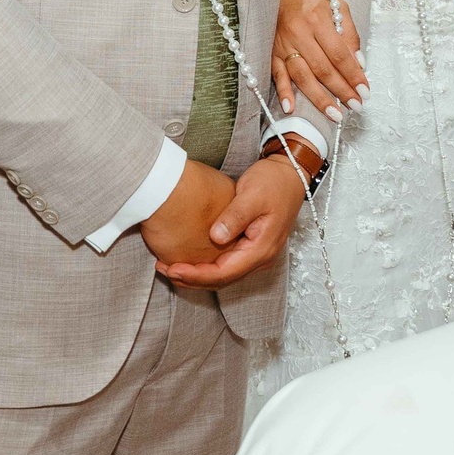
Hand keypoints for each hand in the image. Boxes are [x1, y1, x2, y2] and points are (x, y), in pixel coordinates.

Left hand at [158, 156, 303, 288]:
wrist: (290, 175)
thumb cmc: (273, 182)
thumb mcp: (252, 195)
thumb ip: (234, 217)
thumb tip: (216, 237)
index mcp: (261, 249)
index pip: (224, 272)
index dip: (197, 275)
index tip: (173, 269)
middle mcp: (259, 257)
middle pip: (222, 279)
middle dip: (192, 278)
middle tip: (163, 269)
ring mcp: (255, 254)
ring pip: (222, 274)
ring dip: (197, 274)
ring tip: (169, 266)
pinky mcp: (249, 247)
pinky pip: (225, 264)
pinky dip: (205, 266)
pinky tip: (188, 258)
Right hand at [272, 0, 365, 120]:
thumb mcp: (336, 3)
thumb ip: (348, 32)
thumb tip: (358, 62)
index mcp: (318, 20)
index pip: (340, 54)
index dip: (354, 75)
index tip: (365, 91)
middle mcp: (300, 34)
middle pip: (323, 69)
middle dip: (342, 91)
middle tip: (356, 106)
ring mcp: (283, 44)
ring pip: (302, 76)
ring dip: (319, 98)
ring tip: (335, 115)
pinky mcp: (270, 50)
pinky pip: (277, 74)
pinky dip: (283, 91)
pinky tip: (291, 108)